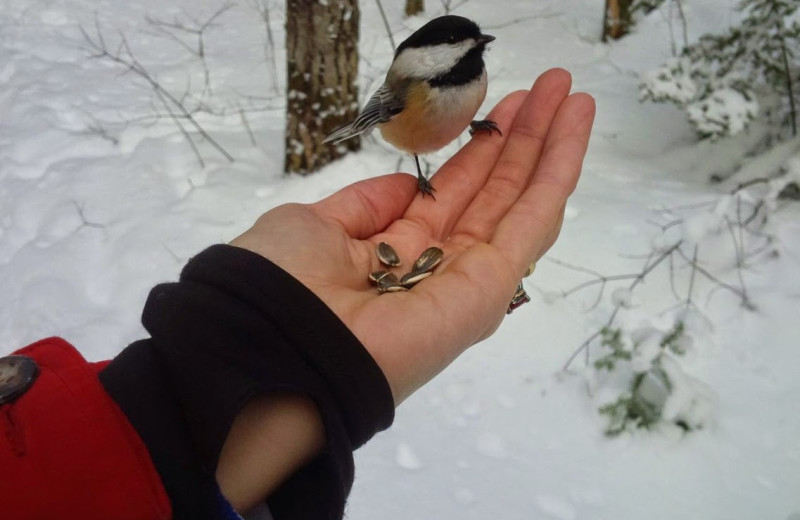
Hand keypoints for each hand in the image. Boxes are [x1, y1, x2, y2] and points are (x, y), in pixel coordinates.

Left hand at [231, 68, 594, 404]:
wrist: (279, 343)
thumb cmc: (284, 283)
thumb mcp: (318, 226)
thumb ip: (367, 205)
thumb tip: (409, 189)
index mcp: (396, 253)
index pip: (454, 193)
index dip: (480, 151)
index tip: (504, 107)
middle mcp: (437, 266)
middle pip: (494, 193)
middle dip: (522, 139)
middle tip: (553, 87)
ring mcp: (467, 280)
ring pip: (521, 204)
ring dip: (550, 148)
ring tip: (573, 96)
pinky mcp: (487, 289)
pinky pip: (530, 226)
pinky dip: (555, 176)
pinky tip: (573, 132)